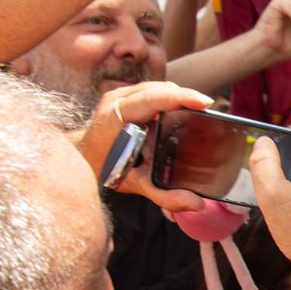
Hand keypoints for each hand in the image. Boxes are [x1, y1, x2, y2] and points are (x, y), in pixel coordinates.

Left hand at [76, 82, 212, 213]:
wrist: (84, 158)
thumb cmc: (106, 169)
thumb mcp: (135, 184)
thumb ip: (165, 195)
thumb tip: (196, 203)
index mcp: (116, 118)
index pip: (151, 99)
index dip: (180, 98)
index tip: (203, 103)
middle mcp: (116, 102)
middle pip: (157, 89)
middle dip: (184, 95)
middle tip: (207, 105)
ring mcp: (118, 96)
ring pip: (155, 86)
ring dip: (178, 94)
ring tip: (198, 105)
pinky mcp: (123, 96)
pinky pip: (150, 90)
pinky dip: (169, 95)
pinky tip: (182, 106)